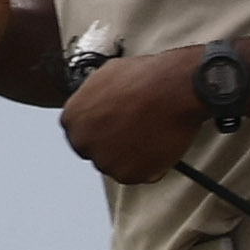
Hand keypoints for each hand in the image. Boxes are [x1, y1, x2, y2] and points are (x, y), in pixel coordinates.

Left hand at [62, 43, 214, 183]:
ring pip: (116, 165)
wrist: (176, 88)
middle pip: (96, 152)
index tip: (113, 126)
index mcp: (72, 118)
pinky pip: (138, 175)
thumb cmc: (146, 78)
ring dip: (131, 156)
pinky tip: (158, 145)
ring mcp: (105, 160)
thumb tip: (98, 103)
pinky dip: (150, 166)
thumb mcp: (106, 75)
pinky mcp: (129, 174)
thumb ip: (93, 98)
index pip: (79, 133)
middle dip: (113, 145)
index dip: (100, 130)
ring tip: (150, 135)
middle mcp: (84, 141)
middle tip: (134, 132)